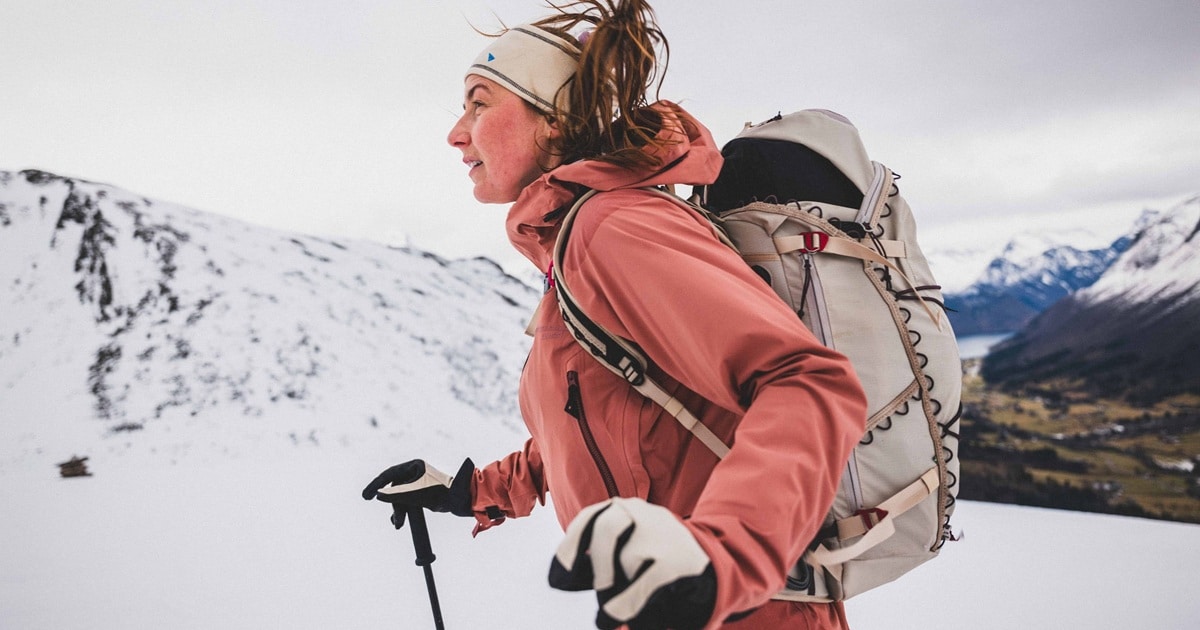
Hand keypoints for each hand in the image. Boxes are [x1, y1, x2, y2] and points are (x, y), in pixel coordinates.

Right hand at [361, 458, 474, 522]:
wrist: (463, 500)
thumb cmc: (443, 492)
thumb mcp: (417, 493)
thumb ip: (396, 494)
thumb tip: (378, 495)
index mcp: (414, 466)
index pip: (389, 474)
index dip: (375, 484)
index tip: (365, 495)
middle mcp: (415, 473)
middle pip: (394, 489)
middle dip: (393, 505)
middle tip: (395, 519)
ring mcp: (418, 484)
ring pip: (400, 498)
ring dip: (398, 511)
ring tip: (399, 524)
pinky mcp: (422, 495)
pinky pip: (406, 503)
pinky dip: (403, 512)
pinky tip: (399, 522)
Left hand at [549, 497, 715, 629]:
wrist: (705, 563)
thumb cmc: (652, 557)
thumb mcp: (625, 546)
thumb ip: (598, 557)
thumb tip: (563, 578)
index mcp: (623, 508)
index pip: (589, 518)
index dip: (570, 548)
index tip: (558, 578)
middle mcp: (642, 512)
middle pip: (607, 530)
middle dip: (598, 566)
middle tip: (602, 590)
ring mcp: (663, 532)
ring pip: (628, 559)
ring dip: (620, 586)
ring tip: (621, 604)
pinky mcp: (679, 559)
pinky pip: (645, 582)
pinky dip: (628, 603)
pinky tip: (618, 615)